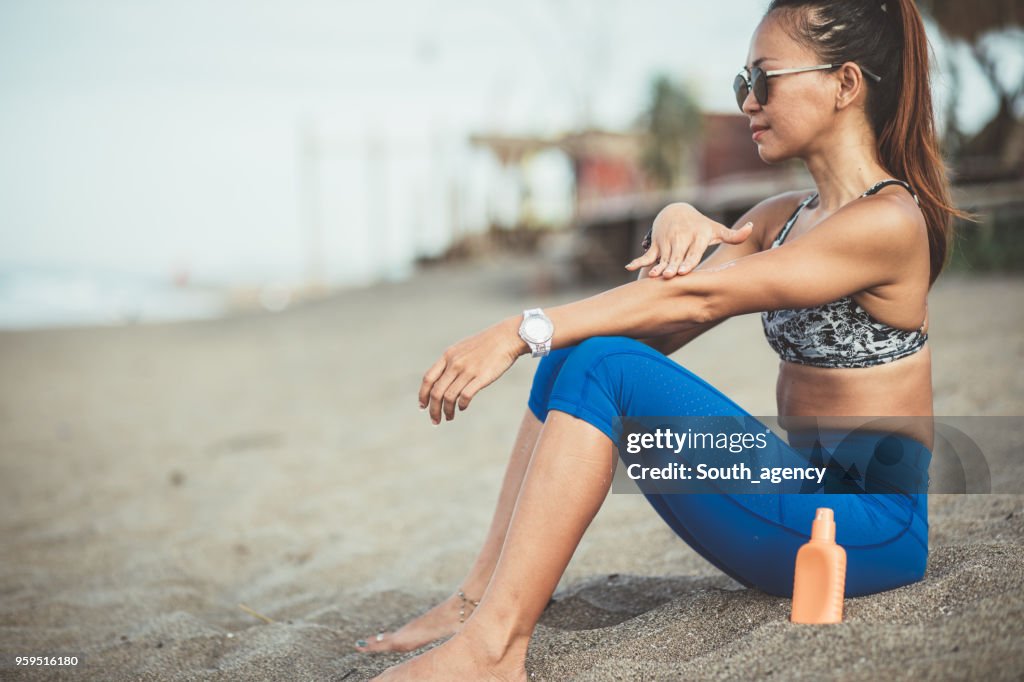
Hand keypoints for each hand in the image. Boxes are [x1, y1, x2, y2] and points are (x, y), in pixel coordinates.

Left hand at [419, 318, 524, 424]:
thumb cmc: (486, 344)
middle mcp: (455, 363)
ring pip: (449, 397)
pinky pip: (465, 396)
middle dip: (433, 410)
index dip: (423, 395)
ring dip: (447, 411)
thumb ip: (451, 362)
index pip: (428, 379)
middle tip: (435, 420)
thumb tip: (443, 379)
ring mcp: (468, 370)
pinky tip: (462, 408)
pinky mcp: (481, 377)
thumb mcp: (462, 349)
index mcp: (448, 356)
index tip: (423, 406)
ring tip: (449, 417)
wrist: (506, 337)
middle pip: (436, 392)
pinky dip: (461, 405)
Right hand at [625, 203, 752, 278]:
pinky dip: (638, 261)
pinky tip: (629, 267)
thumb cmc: (700, 226)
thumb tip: (752, 227)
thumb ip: (734, 234)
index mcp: (696, 237)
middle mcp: (681, 239)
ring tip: (652, 276)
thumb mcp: (716, 229)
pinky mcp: (656, 244)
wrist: (675, 211)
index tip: (685, 270)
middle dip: (673, 266)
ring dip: (656, 266)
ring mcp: (667, 242)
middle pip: (677, 256)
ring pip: (663, 257)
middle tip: (669, 276)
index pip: (693, 252)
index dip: (688, 261)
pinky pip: (647, 255)